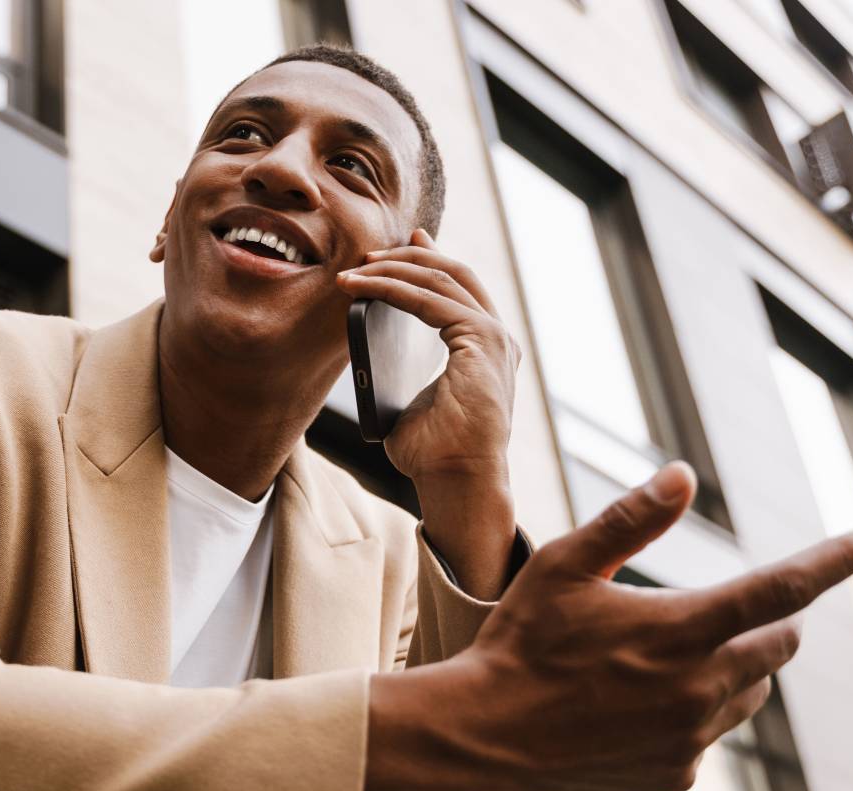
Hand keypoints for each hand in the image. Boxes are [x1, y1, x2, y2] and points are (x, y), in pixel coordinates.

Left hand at [336, 228, 519, 483]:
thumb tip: (371, 351)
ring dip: (394, 269)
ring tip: (356, 271)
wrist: (457, 483)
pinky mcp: (482, 342)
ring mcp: (493, 337)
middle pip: (453, 273)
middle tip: (369, 254)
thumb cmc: (433, 454)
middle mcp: (495, 337)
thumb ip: (400, 370)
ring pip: (442, 279)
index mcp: (484, 348)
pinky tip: (365, 287)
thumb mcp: (410, 400)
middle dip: (409, 256)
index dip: (427, 261)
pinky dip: (394, 289)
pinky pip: (432, 300)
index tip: (399, 245)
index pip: (458, 289)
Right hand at [365, 463, 852, 790]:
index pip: (783, 590)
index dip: (833, 560)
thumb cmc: (520, 643)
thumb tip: (683, 476)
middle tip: (722, 606)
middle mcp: (699, 689)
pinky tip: (637, 701)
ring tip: (664, 655)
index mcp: (679, 630)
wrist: (485, 741)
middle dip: (772, 618)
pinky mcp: (678, 773)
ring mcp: (692, 738)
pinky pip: (712, 731)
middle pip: (780, 644)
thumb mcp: (563, 567)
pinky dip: (697, 708)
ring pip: (751, 690)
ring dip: (734, 664)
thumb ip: (629, 520)